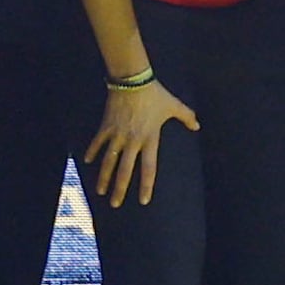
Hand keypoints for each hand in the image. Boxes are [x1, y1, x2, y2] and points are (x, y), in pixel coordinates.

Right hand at [89, 77, 199, 208]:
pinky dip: (92, 151)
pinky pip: (97, 142)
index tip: (144, 201)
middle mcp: (133, 140)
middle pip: (125, 170)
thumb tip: (198, 126)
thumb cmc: (155, 94)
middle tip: (116, 204)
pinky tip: (87, 162)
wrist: (133, 80)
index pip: (149, 167)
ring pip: (108, 161)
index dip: (147, 185)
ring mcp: (117, 134)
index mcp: (150, 139)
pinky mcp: (106, 126)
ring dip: (104, 177)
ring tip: (101, 192)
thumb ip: (186, 117)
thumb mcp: (174, 105)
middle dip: (120, 189)